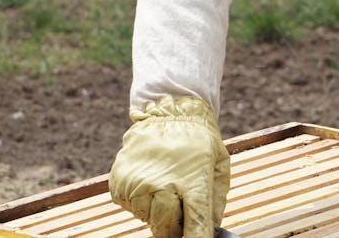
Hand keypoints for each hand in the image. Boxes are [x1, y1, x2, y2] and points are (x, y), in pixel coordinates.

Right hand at [109, 96, 230, 237]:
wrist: (170, 112)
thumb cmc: (199, 143)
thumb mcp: (218, 169)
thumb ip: (214, 205)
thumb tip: (208, 232)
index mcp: (193, 184)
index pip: (195, 226)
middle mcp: (162, 187)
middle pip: (166, 229)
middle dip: (175, 226)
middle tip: (180, 208)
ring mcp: (137, 186)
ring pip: (147, 218)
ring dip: (157, 210)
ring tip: (165, 183)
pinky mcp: (119, 184)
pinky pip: (131, 206)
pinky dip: (141, 199)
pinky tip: (151, 178)